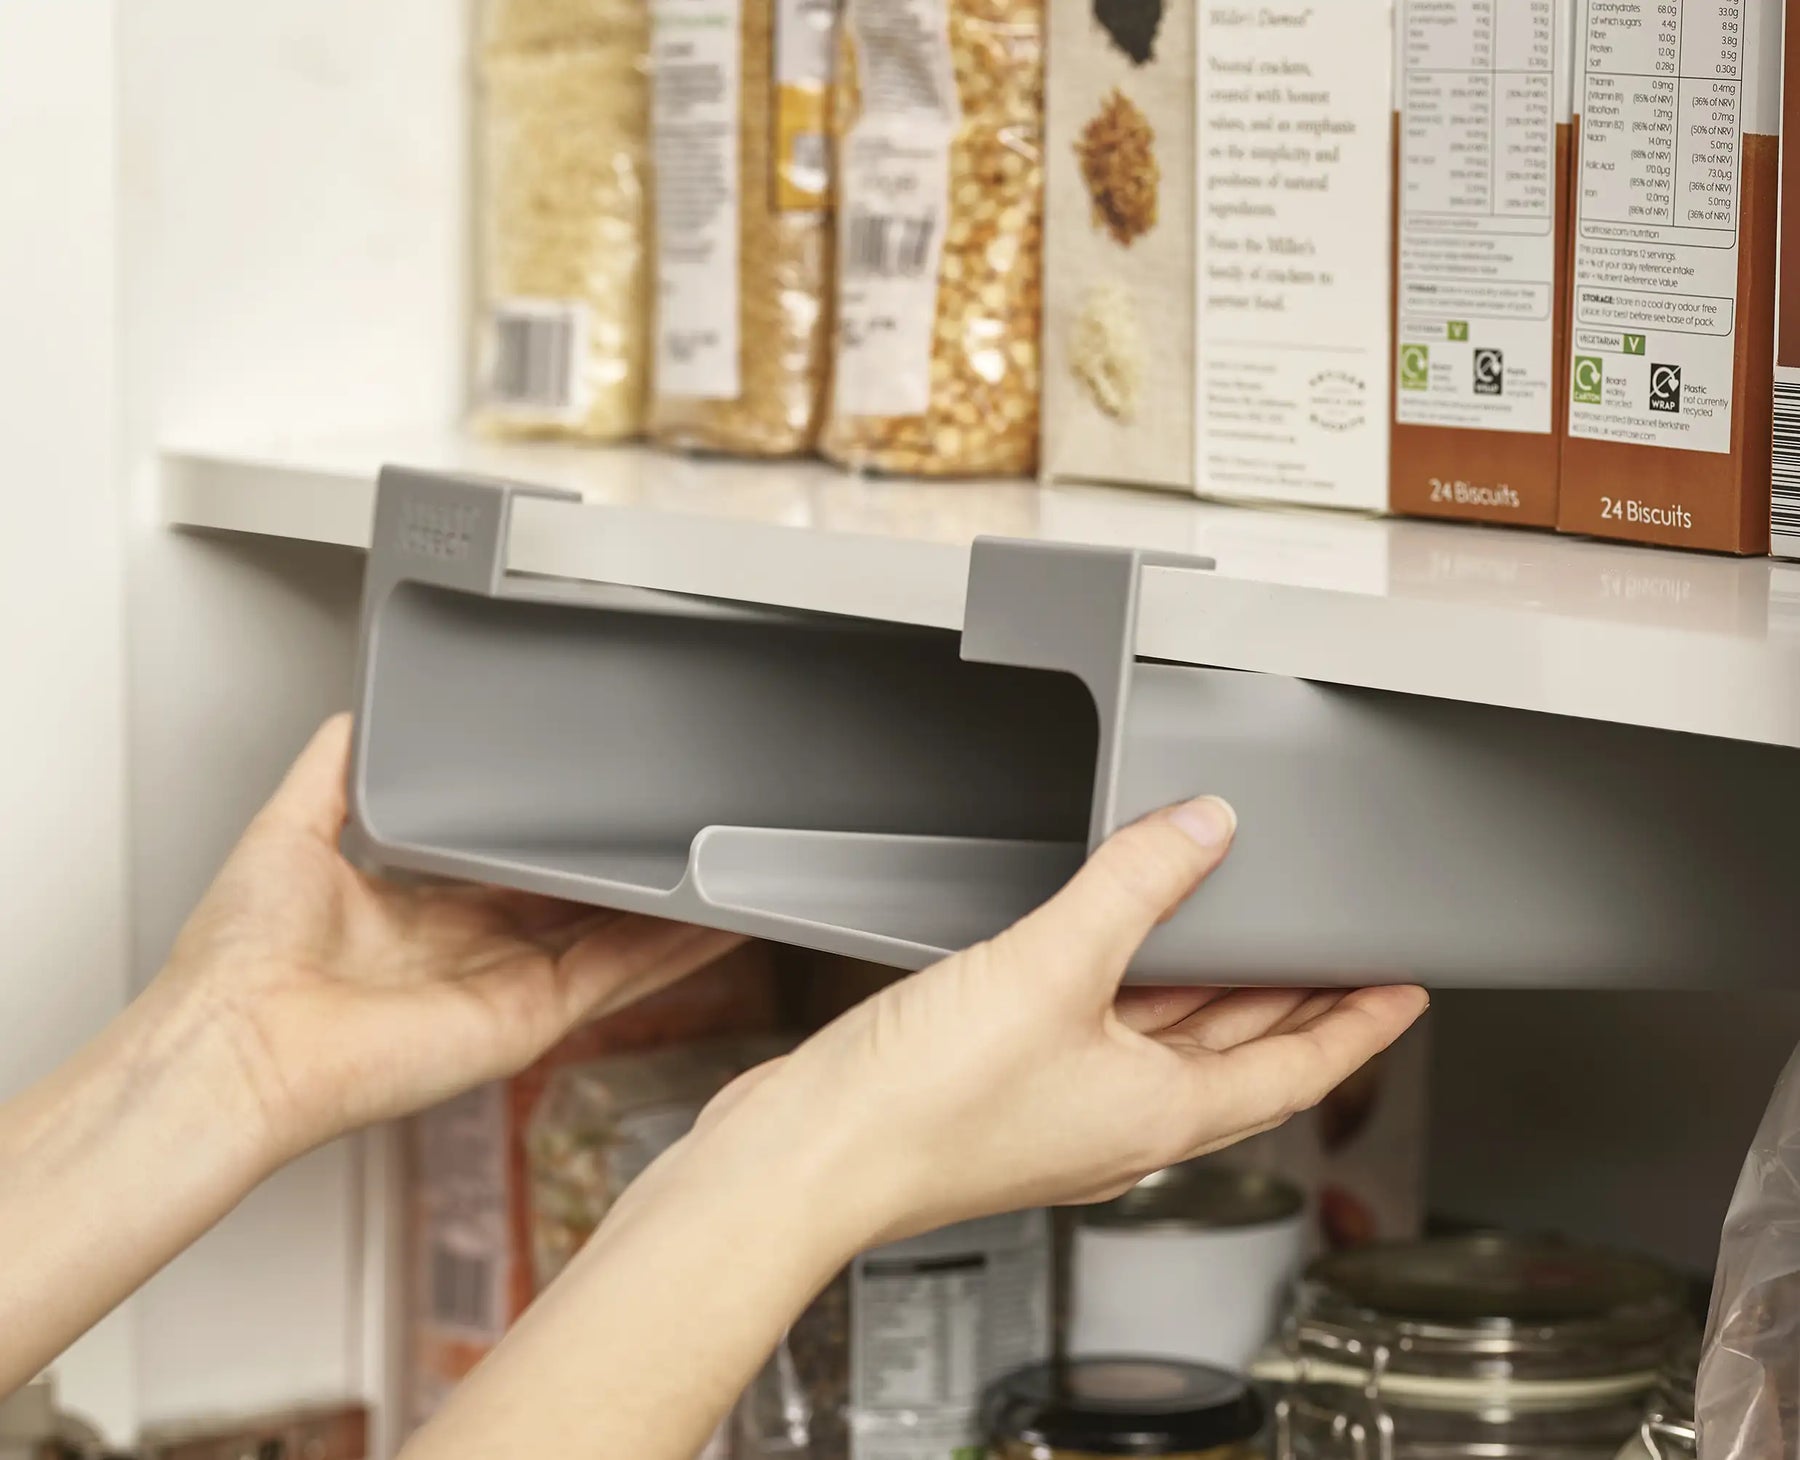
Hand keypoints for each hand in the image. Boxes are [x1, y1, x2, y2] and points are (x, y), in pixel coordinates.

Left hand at [148, 715, 743, 1164]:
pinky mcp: (529, 1019)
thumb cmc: (238, 963)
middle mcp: (472, 955)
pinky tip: (719, 919)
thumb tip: (355, 713)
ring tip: (732, 872)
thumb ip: (335, 768)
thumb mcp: (290, 828)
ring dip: (675, 912)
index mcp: (422, 915)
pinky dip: (676, 949)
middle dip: (633, 876)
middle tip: (688, 831)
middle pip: (577, 908)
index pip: (514, 874)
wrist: (234, 1043)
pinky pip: (619, 976)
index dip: (563, 843)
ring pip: (615, 942)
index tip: (605, 808)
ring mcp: (507, 990)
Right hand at [697, 796, 1426, 1250]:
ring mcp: (1060, 1106)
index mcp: (1157, 1112)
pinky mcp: (1004, 1086)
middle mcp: (1119, 1119)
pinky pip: (1098, 1026)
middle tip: (1342, 959)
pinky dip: (1127, 984)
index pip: (1296, 1071)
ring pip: (1166, 1040)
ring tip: (1248, 937)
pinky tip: (1110, 944)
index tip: (1403, 995)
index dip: (1358, 1028)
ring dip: (1214, 993)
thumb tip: (1203, 831)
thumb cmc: (920, 1110)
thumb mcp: (1050, 970)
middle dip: (1296, 1005)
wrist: (808, 1155)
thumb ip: (1133, 889)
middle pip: (1238, 1056)